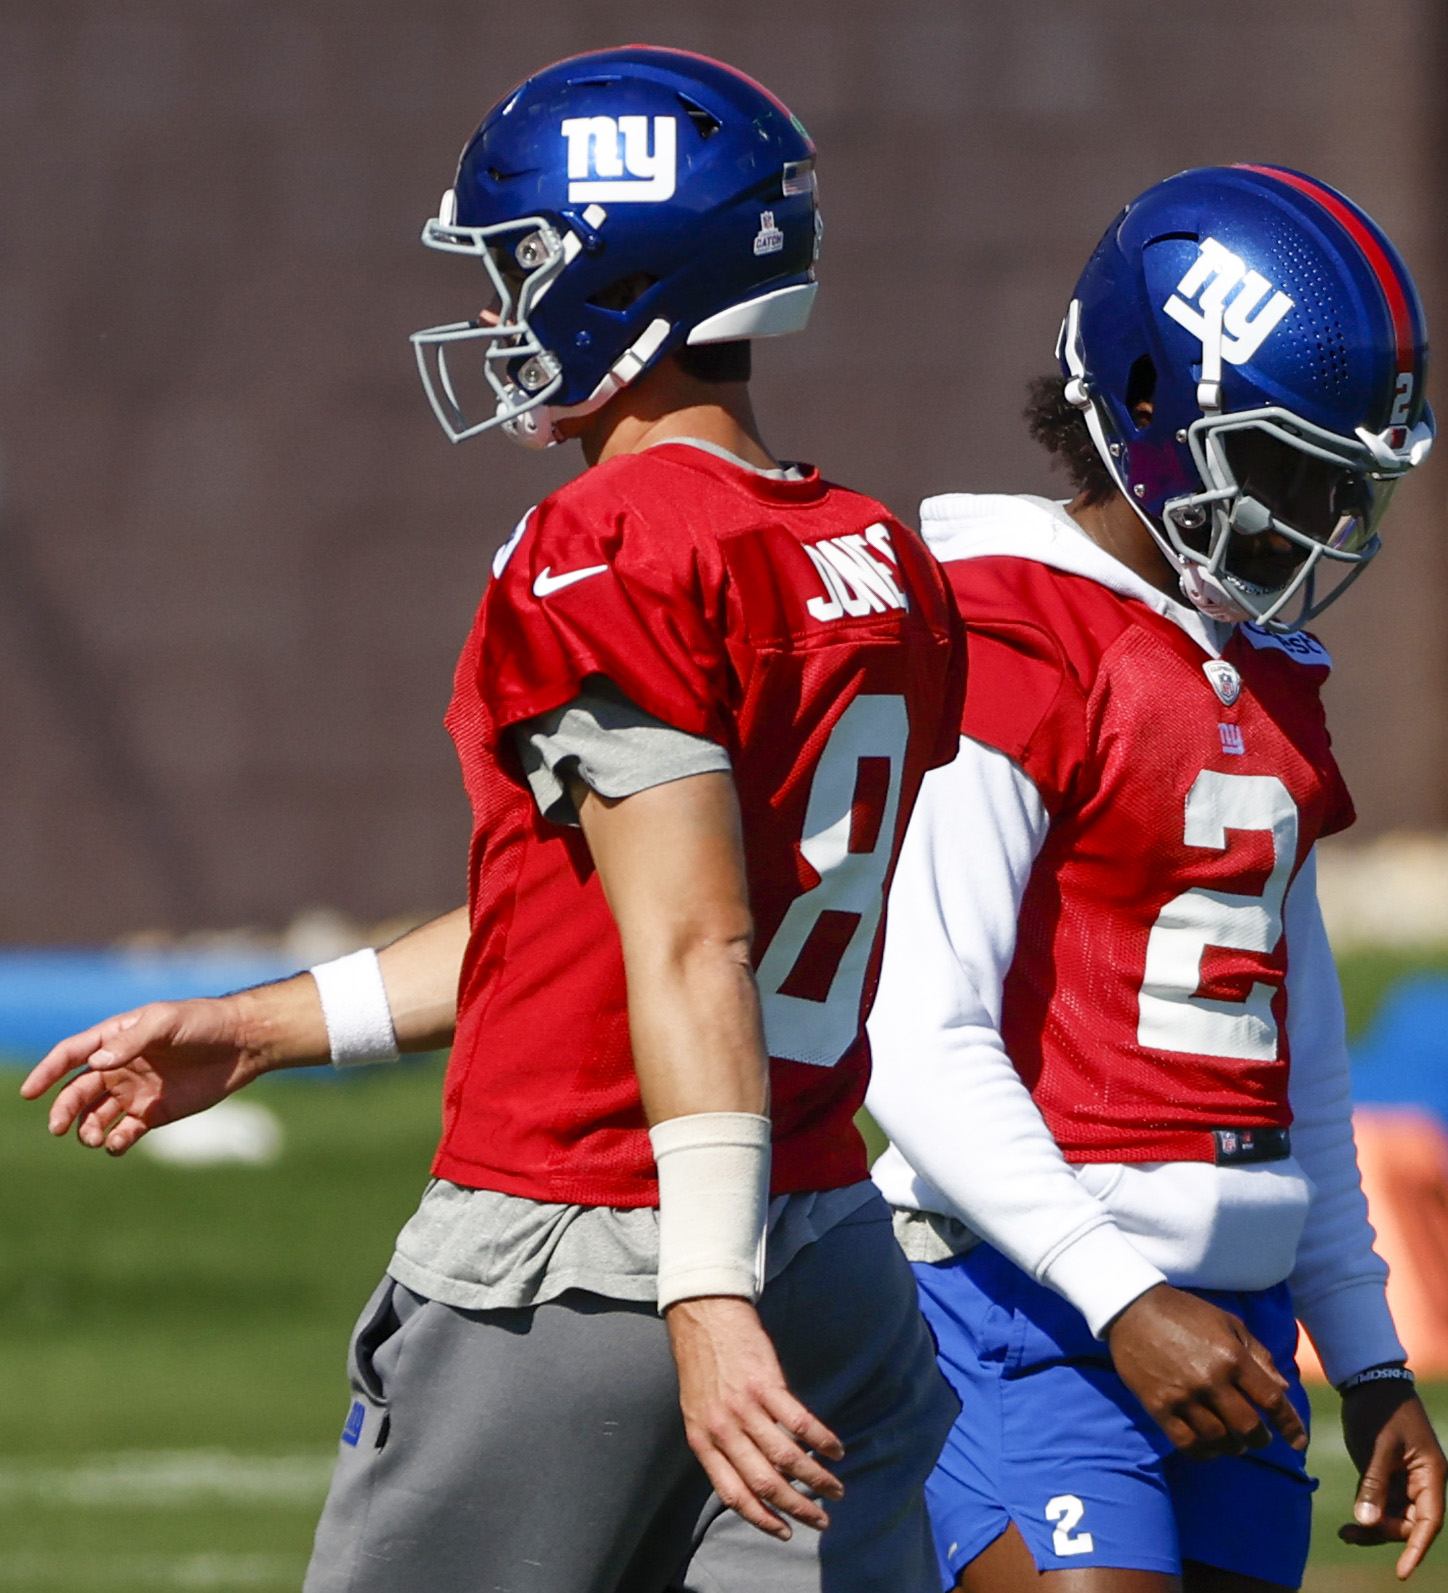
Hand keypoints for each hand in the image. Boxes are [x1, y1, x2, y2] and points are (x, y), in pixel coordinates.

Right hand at [19, 981, 320, 1154]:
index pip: (72, 1054)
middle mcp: (119, 1067)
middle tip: (58, 1127)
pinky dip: (114, 1142)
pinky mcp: (154, 1114)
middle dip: (63, 1110)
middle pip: (78, 1091)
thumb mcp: (166, 1022)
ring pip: (96, 1116)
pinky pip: (123, 1133)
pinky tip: (117, 1143)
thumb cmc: (203, 1022)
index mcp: (116, 1038)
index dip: (48, 1072)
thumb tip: (94, 1063)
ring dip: (86, 1129)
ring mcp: (135, 1092)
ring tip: (93, 1137)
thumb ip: (132, 1041)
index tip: (29, 1091)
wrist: (242, 1043)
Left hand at [665, 1295, 843, 1539]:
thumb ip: (719, 1445)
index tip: (786, 1531)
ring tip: (835, 1488)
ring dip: (816, 1479)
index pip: (733, 1494)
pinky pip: (799, 1422)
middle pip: (765, 1483)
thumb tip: (750, 1479)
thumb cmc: (702, 1365)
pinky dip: (821, 1440)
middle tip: (821, 1520)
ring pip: (787, 1457)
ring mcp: (745, 1407)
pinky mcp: (767, 1383)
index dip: (762, 1519)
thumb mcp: (697, 1412)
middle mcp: (723, 1429)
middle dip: (797, 1508)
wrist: (704, 1316)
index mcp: (702, 1441)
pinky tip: (836, 1449)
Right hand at [1106, 1283, 1307, 1457]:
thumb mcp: (1228, 1323)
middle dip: (1260, 1439)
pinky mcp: (1159, 1406)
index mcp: (1232, 1357)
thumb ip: (1257, 1355)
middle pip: (1248, 1427)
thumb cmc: (1185, 1313)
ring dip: (1233, 1446)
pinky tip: (1209, 1447)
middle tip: (1258, 1438)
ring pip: (1219, 1439)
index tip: (1299, 1443)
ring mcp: (1183, 1396)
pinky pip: (1187, 1443)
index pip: (1271, 1400)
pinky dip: (1204, 1452)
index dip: (1290, 1426)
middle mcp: (1211, 1380)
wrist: (1132, 1307)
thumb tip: (1283, 1389)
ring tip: (1234, 1443)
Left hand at [1339, 1381, 1445, 1577]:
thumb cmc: (1379, 1409)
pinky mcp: (1386, 1474)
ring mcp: (1404, 1479)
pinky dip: (1368, 1514)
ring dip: (1373, 1526)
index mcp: (1431, 1475)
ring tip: (1345, 1533)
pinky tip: (1350, 1525)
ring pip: (1394, 1516)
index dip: (1416, 1548)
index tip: (1401, 1572)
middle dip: (1384, 1533)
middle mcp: (1422, 1481)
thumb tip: (1367, 1521)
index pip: (1428, 1521)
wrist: (1367, 1380)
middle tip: (1351, 1532)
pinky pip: (1381, 1503)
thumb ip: (1373, 1484)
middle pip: (1410, 1523)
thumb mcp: (1376, 1446)